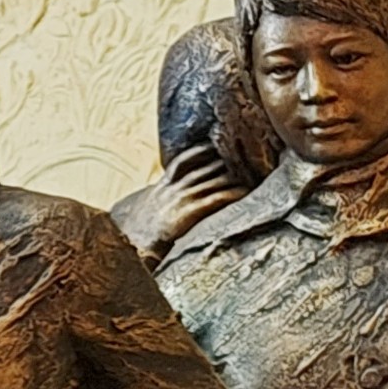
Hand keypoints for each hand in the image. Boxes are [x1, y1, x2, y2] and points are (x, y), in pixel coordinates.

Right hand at [114, 159, 249, 260]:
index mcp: (162, 187)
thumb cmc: (140, 233)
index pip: (183, 161)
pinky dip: (232, 193)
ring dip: (233, 175)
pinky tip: (245, 192)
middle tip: (245, 155)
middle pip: (204, 167)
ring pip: (213, 180)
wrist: (135, 244)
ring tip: (252, 172)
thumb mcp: (147, 211)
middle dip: (224, 161)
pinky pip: (216, 198)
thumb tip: (168, 202)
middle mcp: (174, 188)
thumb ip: (159, 202)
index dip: (200, 151)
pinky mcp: (190, 211)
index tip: (214, 144)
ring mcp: (182, 198)